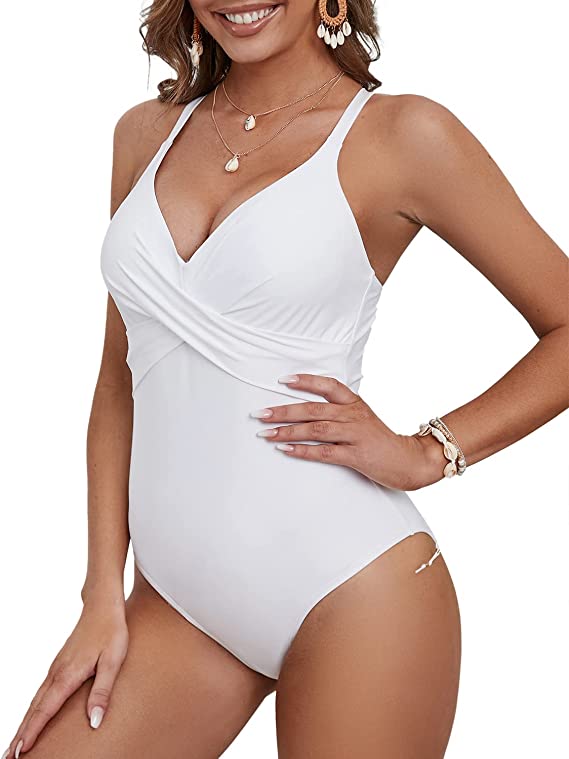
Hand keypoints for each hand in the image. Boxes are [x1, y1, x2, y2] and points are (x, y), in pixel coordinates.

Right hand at [3, 595, 128, 756]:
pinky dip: (33, 709)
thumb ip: (102, 692)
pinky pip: (41, 693)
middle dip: (20, 734)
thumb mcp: (113, 661)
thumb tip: (95, 722)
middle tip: (8, 758)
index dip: (32, 732)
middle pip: (34, 709)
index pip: (45, 710)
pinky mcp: (59, 665)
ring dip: (24, 723)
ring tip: (16, 745)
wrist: (103, 606)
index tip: (20, 752)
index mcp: (68, 675)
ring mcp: (56, 668)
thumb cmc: (111, 632)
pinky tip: (32, 717)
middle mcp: (56, 673)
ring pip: (35, 701)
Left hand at [252, 373, 439, 490]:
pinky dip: (303, 450)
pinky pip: (324, 452)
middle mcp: (353, 415)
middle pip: (313, 409)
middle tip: (259, 414)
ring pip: (315, 429)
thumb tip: (306, 409)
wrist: (410, 460)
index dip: (305, 381)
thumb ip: (339, 411)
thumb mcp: (362, 418)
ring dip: (287, 431)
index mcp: (354, 403)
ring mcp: (355, 435)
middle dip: (283, 411)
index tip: (282, 380)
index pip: (327, 385)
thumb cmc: (381, 440)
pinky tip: (286, 450)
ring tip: (266, 434)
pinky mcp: (356, 455)